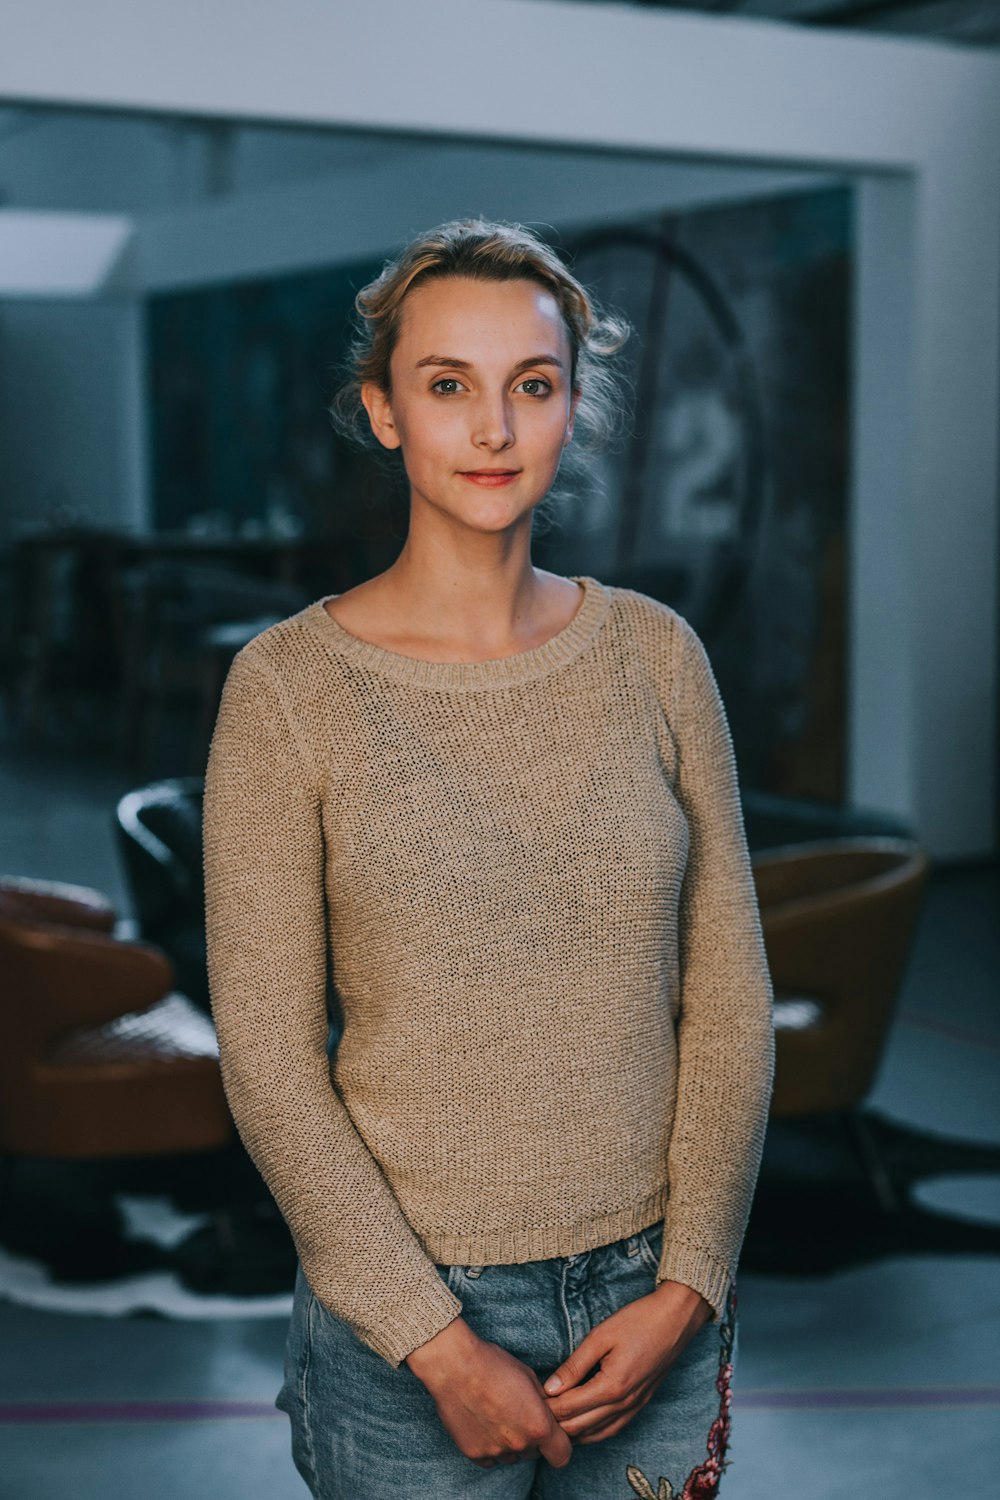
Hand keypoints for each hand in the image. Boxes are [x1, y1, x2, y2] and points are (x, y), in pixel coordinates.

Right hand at [406, 1316, 572, 1469]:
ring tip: (497, 1415)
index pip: (562, 1455)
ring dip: (510, 1443)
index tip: (552, 1434)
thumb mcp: (529, 1377)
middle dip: (532, 1439)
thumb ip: (543, 1403)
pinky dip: (490, 1446)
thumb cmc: (494, 1365)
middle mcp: (519, 1444)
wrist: (454, 1366)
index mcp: (539, 1426)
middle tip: (518, 1414)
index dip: (559, 1445)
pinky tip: (483, 1422)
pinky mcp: (474, 1454)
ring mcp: (496, 1451)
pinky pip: (490, 1458)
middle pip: (535, 1453)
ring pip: (512, 1456)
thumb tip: (551, 1414)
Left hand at [541, 1281, 713, 1444]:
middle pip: (580, 1427)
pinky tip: (582, 1426)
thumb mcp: (601, 1336)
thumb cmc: (639, 1321)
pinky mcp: (641, 1404)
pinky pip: (614, 1429)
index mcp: (611, 1386)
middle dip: (555, 1423)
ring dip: (574, 1432)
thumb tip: (550, 1388)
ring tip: (553, 1423)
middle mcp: (624, 1404)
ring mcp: (635, 1407)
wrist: (677, 1319)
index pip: (569, 1408)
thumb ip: (575, 1365)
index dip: (546, 1407)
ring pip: (597, 1434)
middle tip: (535, 1413)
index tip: (529, 1401)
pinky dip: (594, 1432)